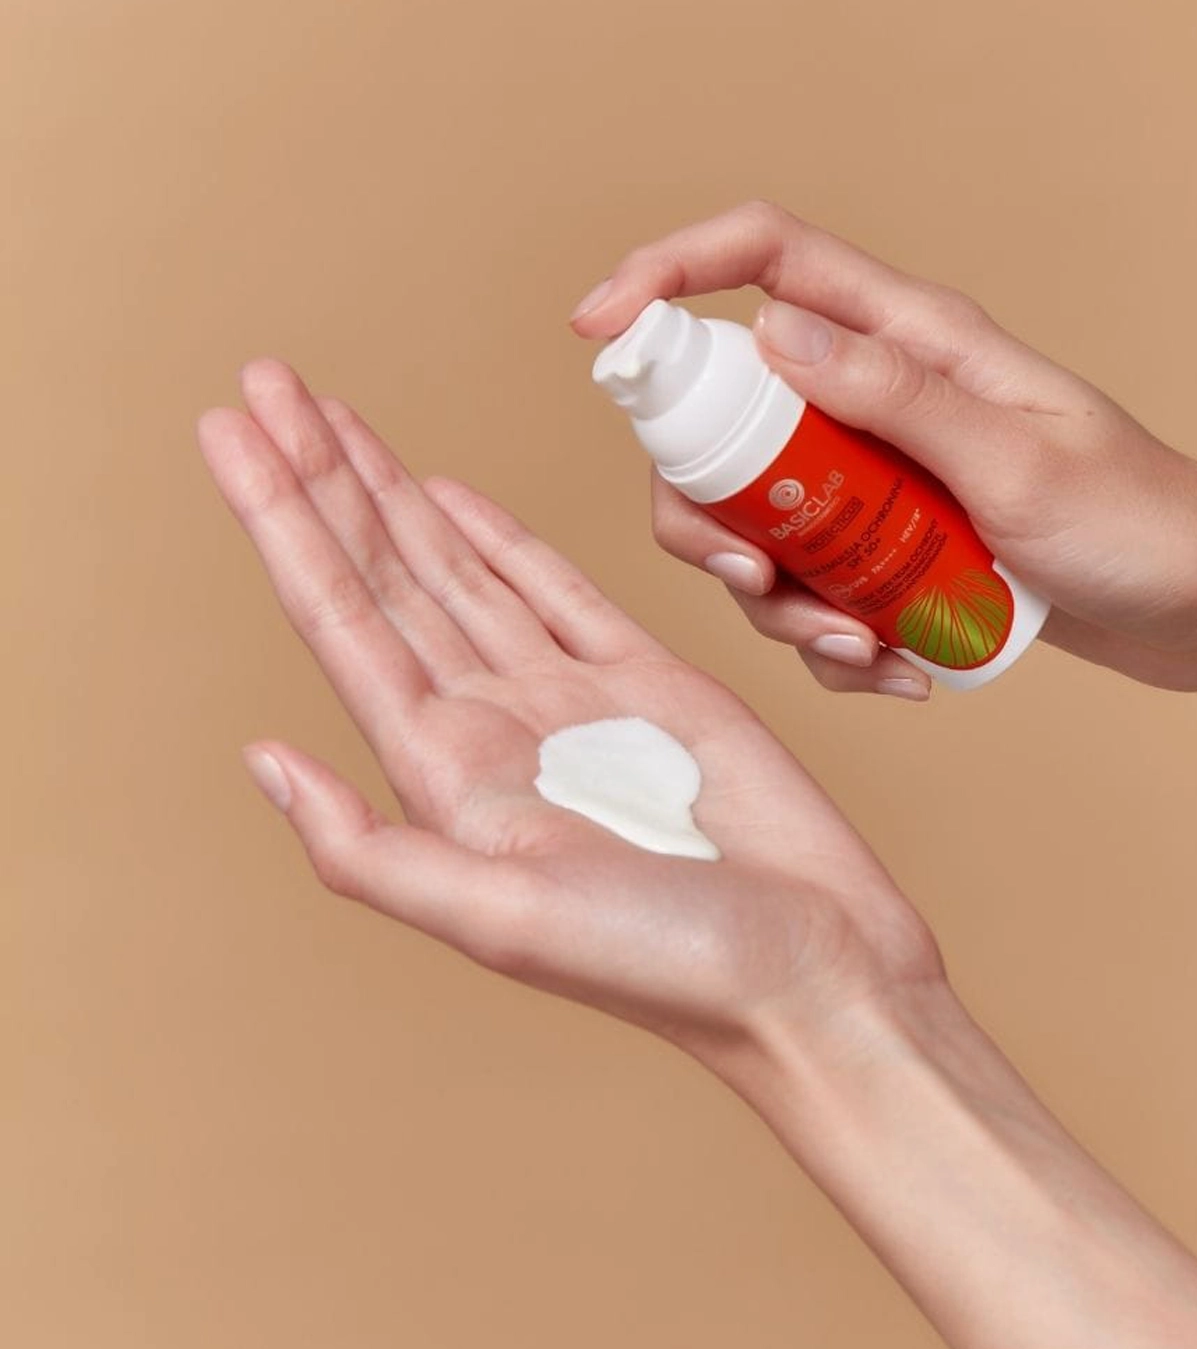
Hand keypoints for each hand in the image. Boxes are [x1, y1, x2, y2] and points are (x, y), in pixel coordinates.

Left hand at [198, 361, 938, 1062]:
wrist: (813, 970)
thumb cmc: (670, 963)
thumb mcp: (501, 918)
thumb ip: (370, 850)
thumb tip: (261, 758)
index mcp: (449, 775)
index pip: (342, 618)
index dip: (282, 518)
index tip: (230, 426)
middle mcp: (495, 726)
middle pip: (386, 574)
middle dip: (322, 475)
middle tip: (264, 378)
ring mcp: (569, 700)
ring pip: (459, 568)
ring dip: (391, 489)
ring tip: (332, 414)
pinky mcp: (649, 684)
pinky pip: (556, 590)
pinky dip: (502, 537)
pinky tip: (449, 495)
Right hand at [571, 200, 1196, 697]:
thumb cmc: (1145, 525)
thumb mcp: (1018, 463)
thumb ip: (896, 396)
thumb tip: (771, 334)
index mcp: (913, 341)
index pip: (763, 261)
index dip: (665, 276)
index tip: (596, 334)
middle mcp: (882, 400)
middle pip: (727, 424)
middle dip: (711, 512)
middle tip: (757, 576)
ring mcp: (884, 481)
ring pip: (763, 524)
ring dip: (784, 604)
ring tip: (861, 652)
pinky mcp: (897, 552)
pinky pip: (819, 592)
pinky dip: (837, 644)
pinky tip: (900, 673)